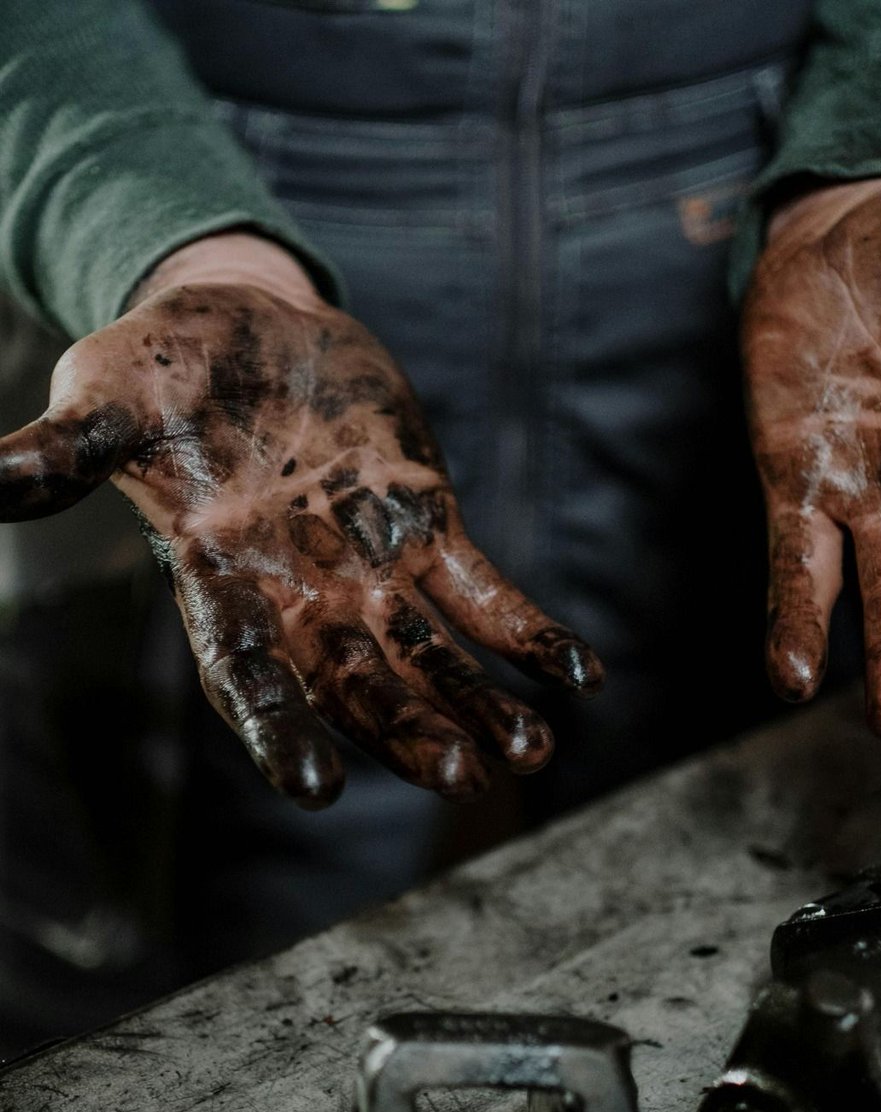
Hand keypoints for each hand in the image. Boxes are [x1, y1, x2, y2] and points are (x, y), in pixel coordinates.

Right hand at [0, 233, 602, 806]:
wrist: (244, 321)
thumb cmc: (161, 366)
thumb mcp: (105, 398)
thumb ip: (64, 452)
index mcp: (221, 578)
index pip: (251, 674)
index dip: (280, 730)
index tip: (318, 788)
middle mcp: (302, 592)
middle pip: (361, 684)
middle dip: (408, 730)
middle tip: (459, 778)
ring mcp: (372, 564)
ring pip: (433, 656)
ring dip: (482, 704)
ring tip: (533, 753)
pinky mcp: (428, 524)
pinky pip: (487, 593)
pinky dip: (531, 633)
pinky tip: (583, 677)